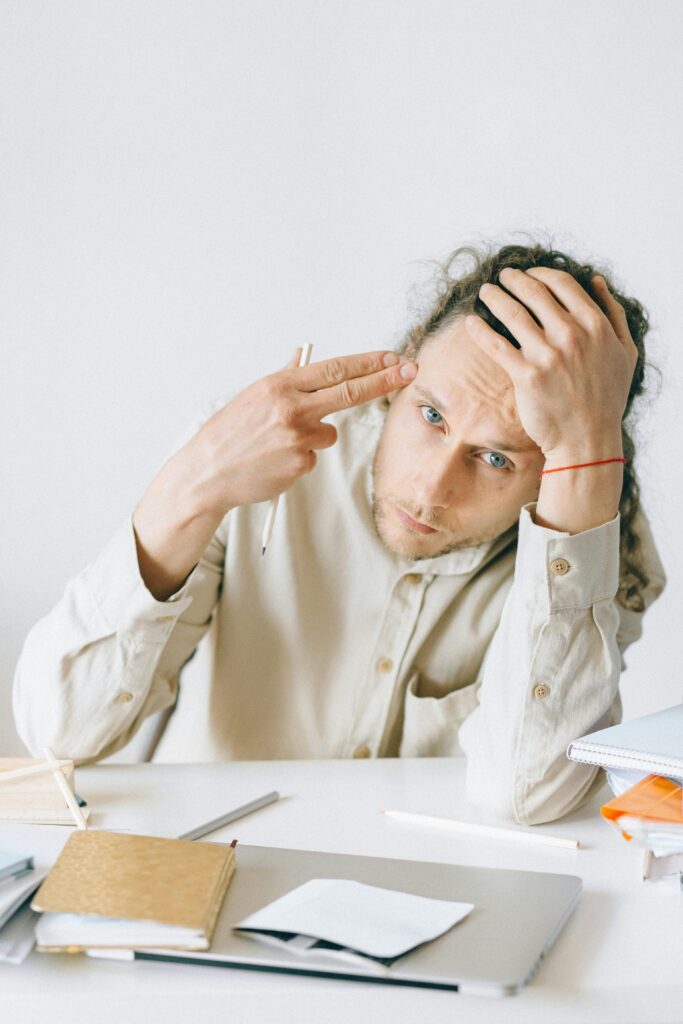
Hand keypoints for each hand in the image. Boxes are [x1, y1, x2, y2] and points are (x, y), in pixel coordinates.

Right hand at [181, 348, 416, 514]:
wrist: (207, 471)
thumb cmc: (231, 431)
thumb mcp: (254, 396)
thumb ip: (286, 377)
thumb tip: (304, 355)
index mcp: (280, 385)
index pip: (335, 370)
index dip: (369, 363)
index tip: (394, 358)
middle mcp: (292, 408)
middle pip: (350, 392)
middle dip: (384, 380)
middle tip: (412, 371)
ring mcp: (297, 438)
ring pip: (330, 433)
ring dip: (315, 436)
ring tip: (278, 443)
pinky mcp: (300, 464)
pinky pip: (314, 457)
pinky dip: (300, 458)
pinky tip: (275, 460)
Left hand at [464, 268, 637, 465]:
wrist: (587, 438)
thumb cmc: (607, 397)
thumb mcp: (625, 352)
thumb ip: (614, 314)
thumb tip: (597, 281)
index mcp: (595, 325)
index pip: (562, 284)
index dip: (541, 273)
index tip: (528, 273)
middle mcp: (571, 335)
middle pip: (535, 293)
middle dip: (514, 280)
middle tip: (502, 276)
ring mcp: (547, 355)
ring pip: (513, 313)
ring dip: (495, 297)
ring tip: (485, 291)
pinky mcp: (526, 375)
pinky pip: (496, 345)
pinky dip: (480, 330)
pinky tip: (470, 322)